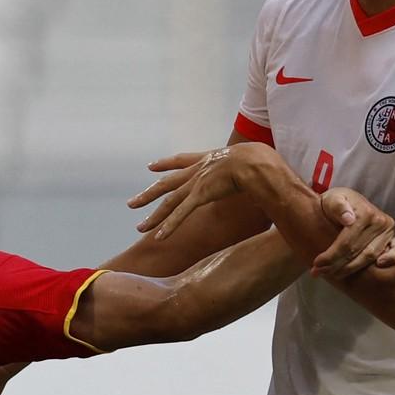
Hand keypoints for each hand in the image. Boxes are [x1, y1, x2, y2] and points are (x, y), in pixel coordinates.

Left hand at [129, 146, 263, 239]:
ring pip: (169, 202)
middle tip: (132, 203)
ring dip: (154, 217)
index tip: (150, 166)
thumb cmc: (262, 159)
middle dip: (149, 194)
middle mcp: (198, 170)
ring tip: (139, 228)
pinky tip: (158, 236)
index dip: (165, 163)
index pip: (182, 160)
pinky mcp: (200, 195)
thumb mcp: (251, 159)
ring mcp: (197, 182)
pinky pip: (180, 214)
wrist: (257, 161)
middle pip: (167, 184)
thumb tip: (260, 170)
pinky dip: (169, 226)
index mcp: (209, 158)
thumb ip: (247, 166)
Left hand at [311, 188, 394, 280]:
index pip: (347, 242)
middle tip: (318, 272)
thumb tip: (348, 219)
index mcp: (365, 213)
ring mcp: (390, 230)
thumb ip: (338, 206)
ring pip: (370, 257)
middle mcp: (381, 221)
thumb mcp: (332, 199)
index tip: (316, 264)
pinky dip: (390, 260)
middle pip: (358, 252)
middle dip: (336, 265)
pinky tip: (378, 266)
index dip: (331, 256)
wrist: (349, 201)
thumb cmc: (336, 202)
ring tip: (333, 274)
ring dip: (351, 269)